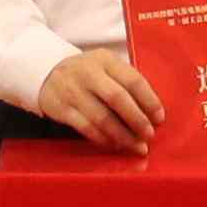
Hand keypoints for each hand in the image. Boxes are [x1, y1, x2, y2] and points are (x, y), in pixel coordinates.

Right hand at [31, 47, 164, 150]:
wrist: (46, 72)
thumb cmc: (86, 73)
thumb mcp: (105, 66)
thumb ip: (125, 82)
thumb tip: (151, 112)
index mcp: (105, 60)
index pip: (133, 80)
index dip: (149, 101)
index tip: (159, 118)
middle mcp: (89, 73)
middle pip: (118, 99)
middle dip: (137, 120)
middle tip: (149, 135)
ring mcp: (73, 91)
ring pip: (102, 118)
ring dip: (122, 136)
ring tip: (135, 146)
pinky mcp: (62, 109)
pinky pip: (86, 128)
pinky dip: (103, 139)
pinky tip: (114, 145)